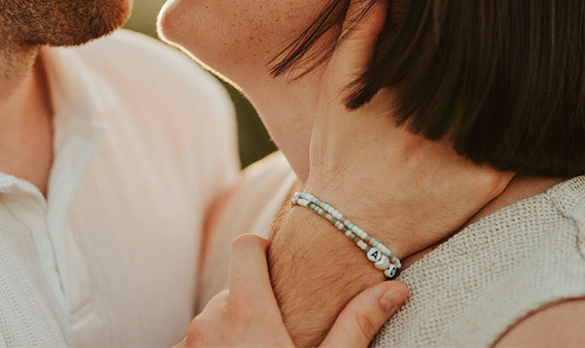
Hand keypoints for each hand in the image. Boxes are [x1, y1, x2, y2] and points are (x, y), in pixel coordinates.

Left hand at [177, 234, 406, 347]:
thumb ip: (357, 324)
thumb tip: (395, 287)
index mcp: (247, 311)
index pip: (245, 246)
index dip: (262, 252)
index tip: (277, 271)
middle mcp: (209, 321)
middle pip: (231, 289)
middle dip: (254, 304)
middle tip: (281, 337)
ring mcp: (189, 346)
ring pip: (212, 320)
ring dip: (232, 332)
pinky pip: (195, 345)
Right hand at [308, 0, 513, 258]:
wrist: (347, 226)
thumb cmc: (340, 152)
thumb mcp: (338, 87)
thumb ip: (357, 34)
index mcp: (413, 86)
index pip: (463, 43)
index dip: (479, 25)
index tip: (491, 6)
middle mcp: (443, 116)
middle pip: (492, 71)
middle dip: (506, 52)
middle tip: (523, 27)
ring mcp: (468, 151)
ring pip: (511, 108)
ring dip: (522, 90)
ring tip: (537, 67)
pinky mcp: (484, 182)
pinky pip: (519, 149)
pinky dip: (526, 133)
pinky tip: (532, 117)